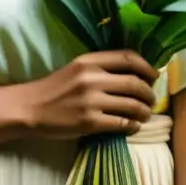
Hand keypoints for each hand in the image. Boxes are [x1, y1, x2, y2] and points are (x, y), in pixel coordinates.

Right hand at [18, 50, 159, 138]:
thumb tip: (134, 72)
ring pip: (131, 105)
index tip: (154, 76)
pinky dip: (132, 125)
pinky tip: (133, 126)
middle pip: (134, 83)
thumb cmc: (55, 87)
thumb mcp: (77, 68)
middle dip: (149, 93)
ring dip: (144, 111)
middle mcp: (92, 78)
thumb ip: (101, 67)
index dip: (147, 66)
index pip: (128, 57)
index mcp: (89, 60)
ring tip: (145, 114)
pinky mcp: (89, 122)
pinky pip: (121, 123)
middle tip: (152, 99)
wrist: (31, 108)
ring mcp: (91, 101)